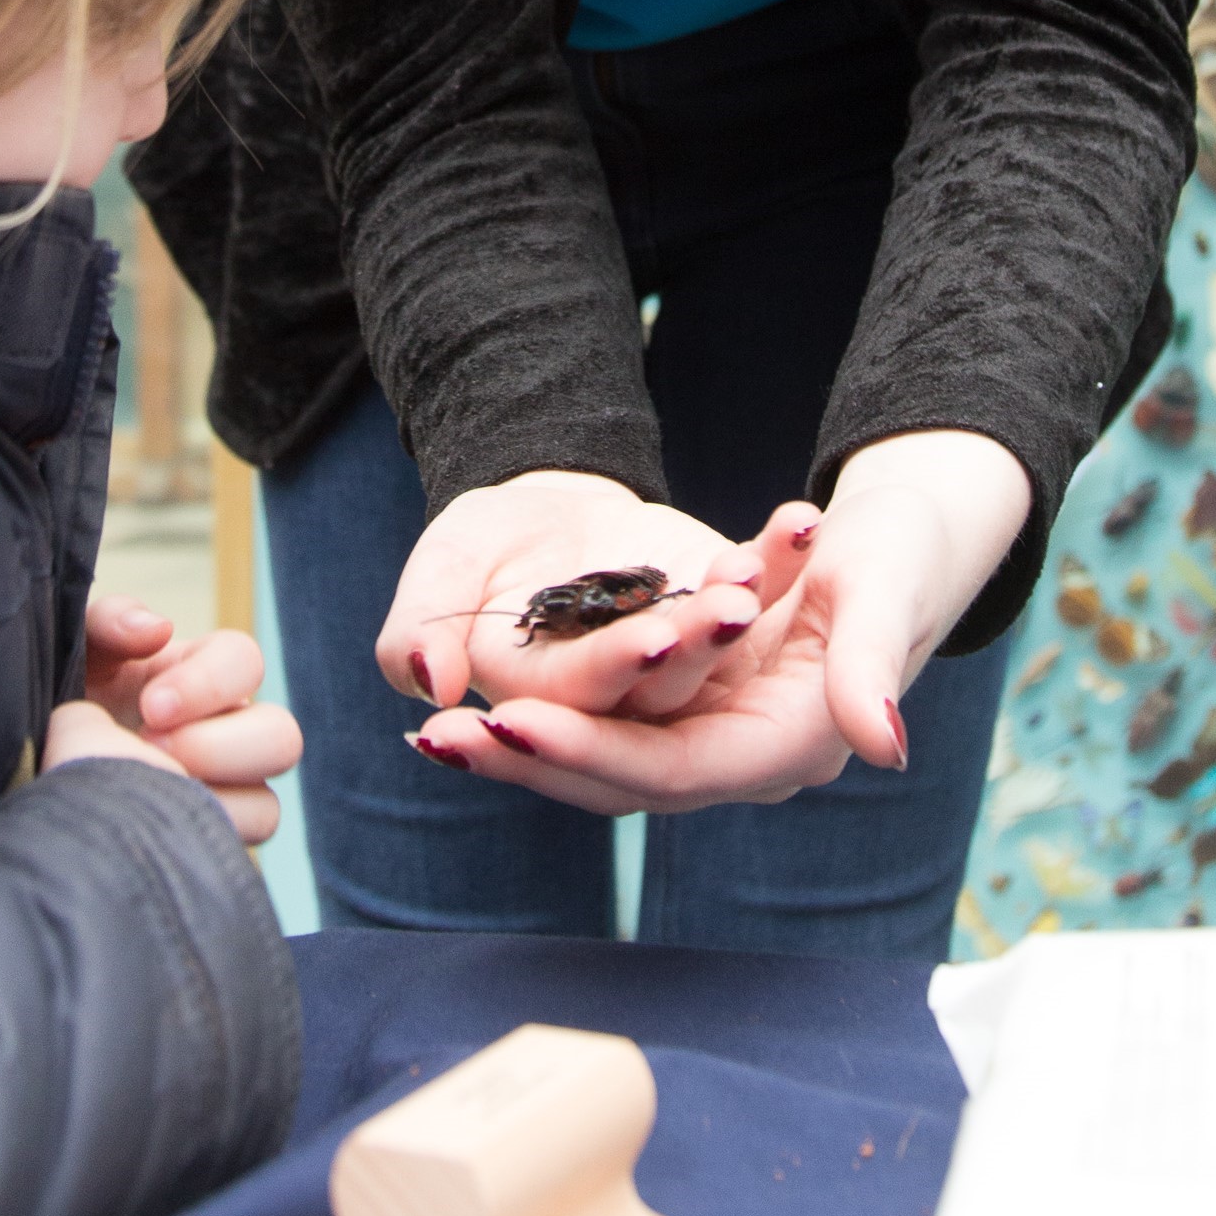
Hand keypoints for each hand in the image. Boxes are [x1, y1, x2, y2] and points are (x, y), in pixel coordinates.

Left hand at [44, 595, 300, 844]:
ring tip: (146, 798)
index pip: (245, 661)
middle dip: (221, 746)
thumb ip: (111, 621)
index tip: (151, 707)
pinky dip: (193, 848)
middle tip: (151, 751)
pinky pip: (230, 856)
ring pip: (266, 807)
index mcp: (198, 676)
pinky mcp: (200, 847)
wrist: (27, 775)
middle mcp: (223, 735)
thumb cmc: (58, 702)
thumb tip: (158, 629)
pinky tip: (143, 835)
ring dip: (212, 803)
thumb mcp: (74, 650)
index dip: (208, 683)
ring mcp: (219, 798)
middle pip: (281, 737)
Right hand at [378, 470, 784, 723]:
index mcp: (550, 704)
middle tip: (732, 609)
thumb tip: (427, 687)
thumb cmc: (483, 546)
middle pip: (668, 690)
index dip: (617, 670)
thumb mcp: (442, 570)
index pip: (587, 701)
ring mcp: (680, 666)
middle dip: (697, 651)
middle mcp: (625, 703)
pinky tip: (798, 521)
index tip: (652, 633)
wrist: (544, 511)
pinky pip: (756, 595)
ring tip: (756, 573)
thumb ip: (418, 631)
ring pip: (717, 653)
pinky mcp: (721, 622)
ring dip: (738, 615)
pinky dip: (776, 561)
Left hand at [411, 430, 1031, 814]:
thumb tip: (881, 746)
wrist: (915, 535)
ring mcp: (717, 733)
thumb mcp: (886, 593)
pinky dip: (548, 715)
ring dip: (523, 746)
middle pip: (619, 781)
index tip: (506, 725)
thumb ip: (872, 670)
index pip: (667, 771)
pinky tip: (478, 696)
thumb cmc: (903, 554)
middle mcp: (744, 758)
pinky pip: (607, 723)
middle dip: (528, 761)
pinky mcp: (696, 704)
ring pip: (602, 758)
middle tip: (433, 736)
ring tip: (433, 727)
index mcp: (789, 747)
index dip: (585, 753)